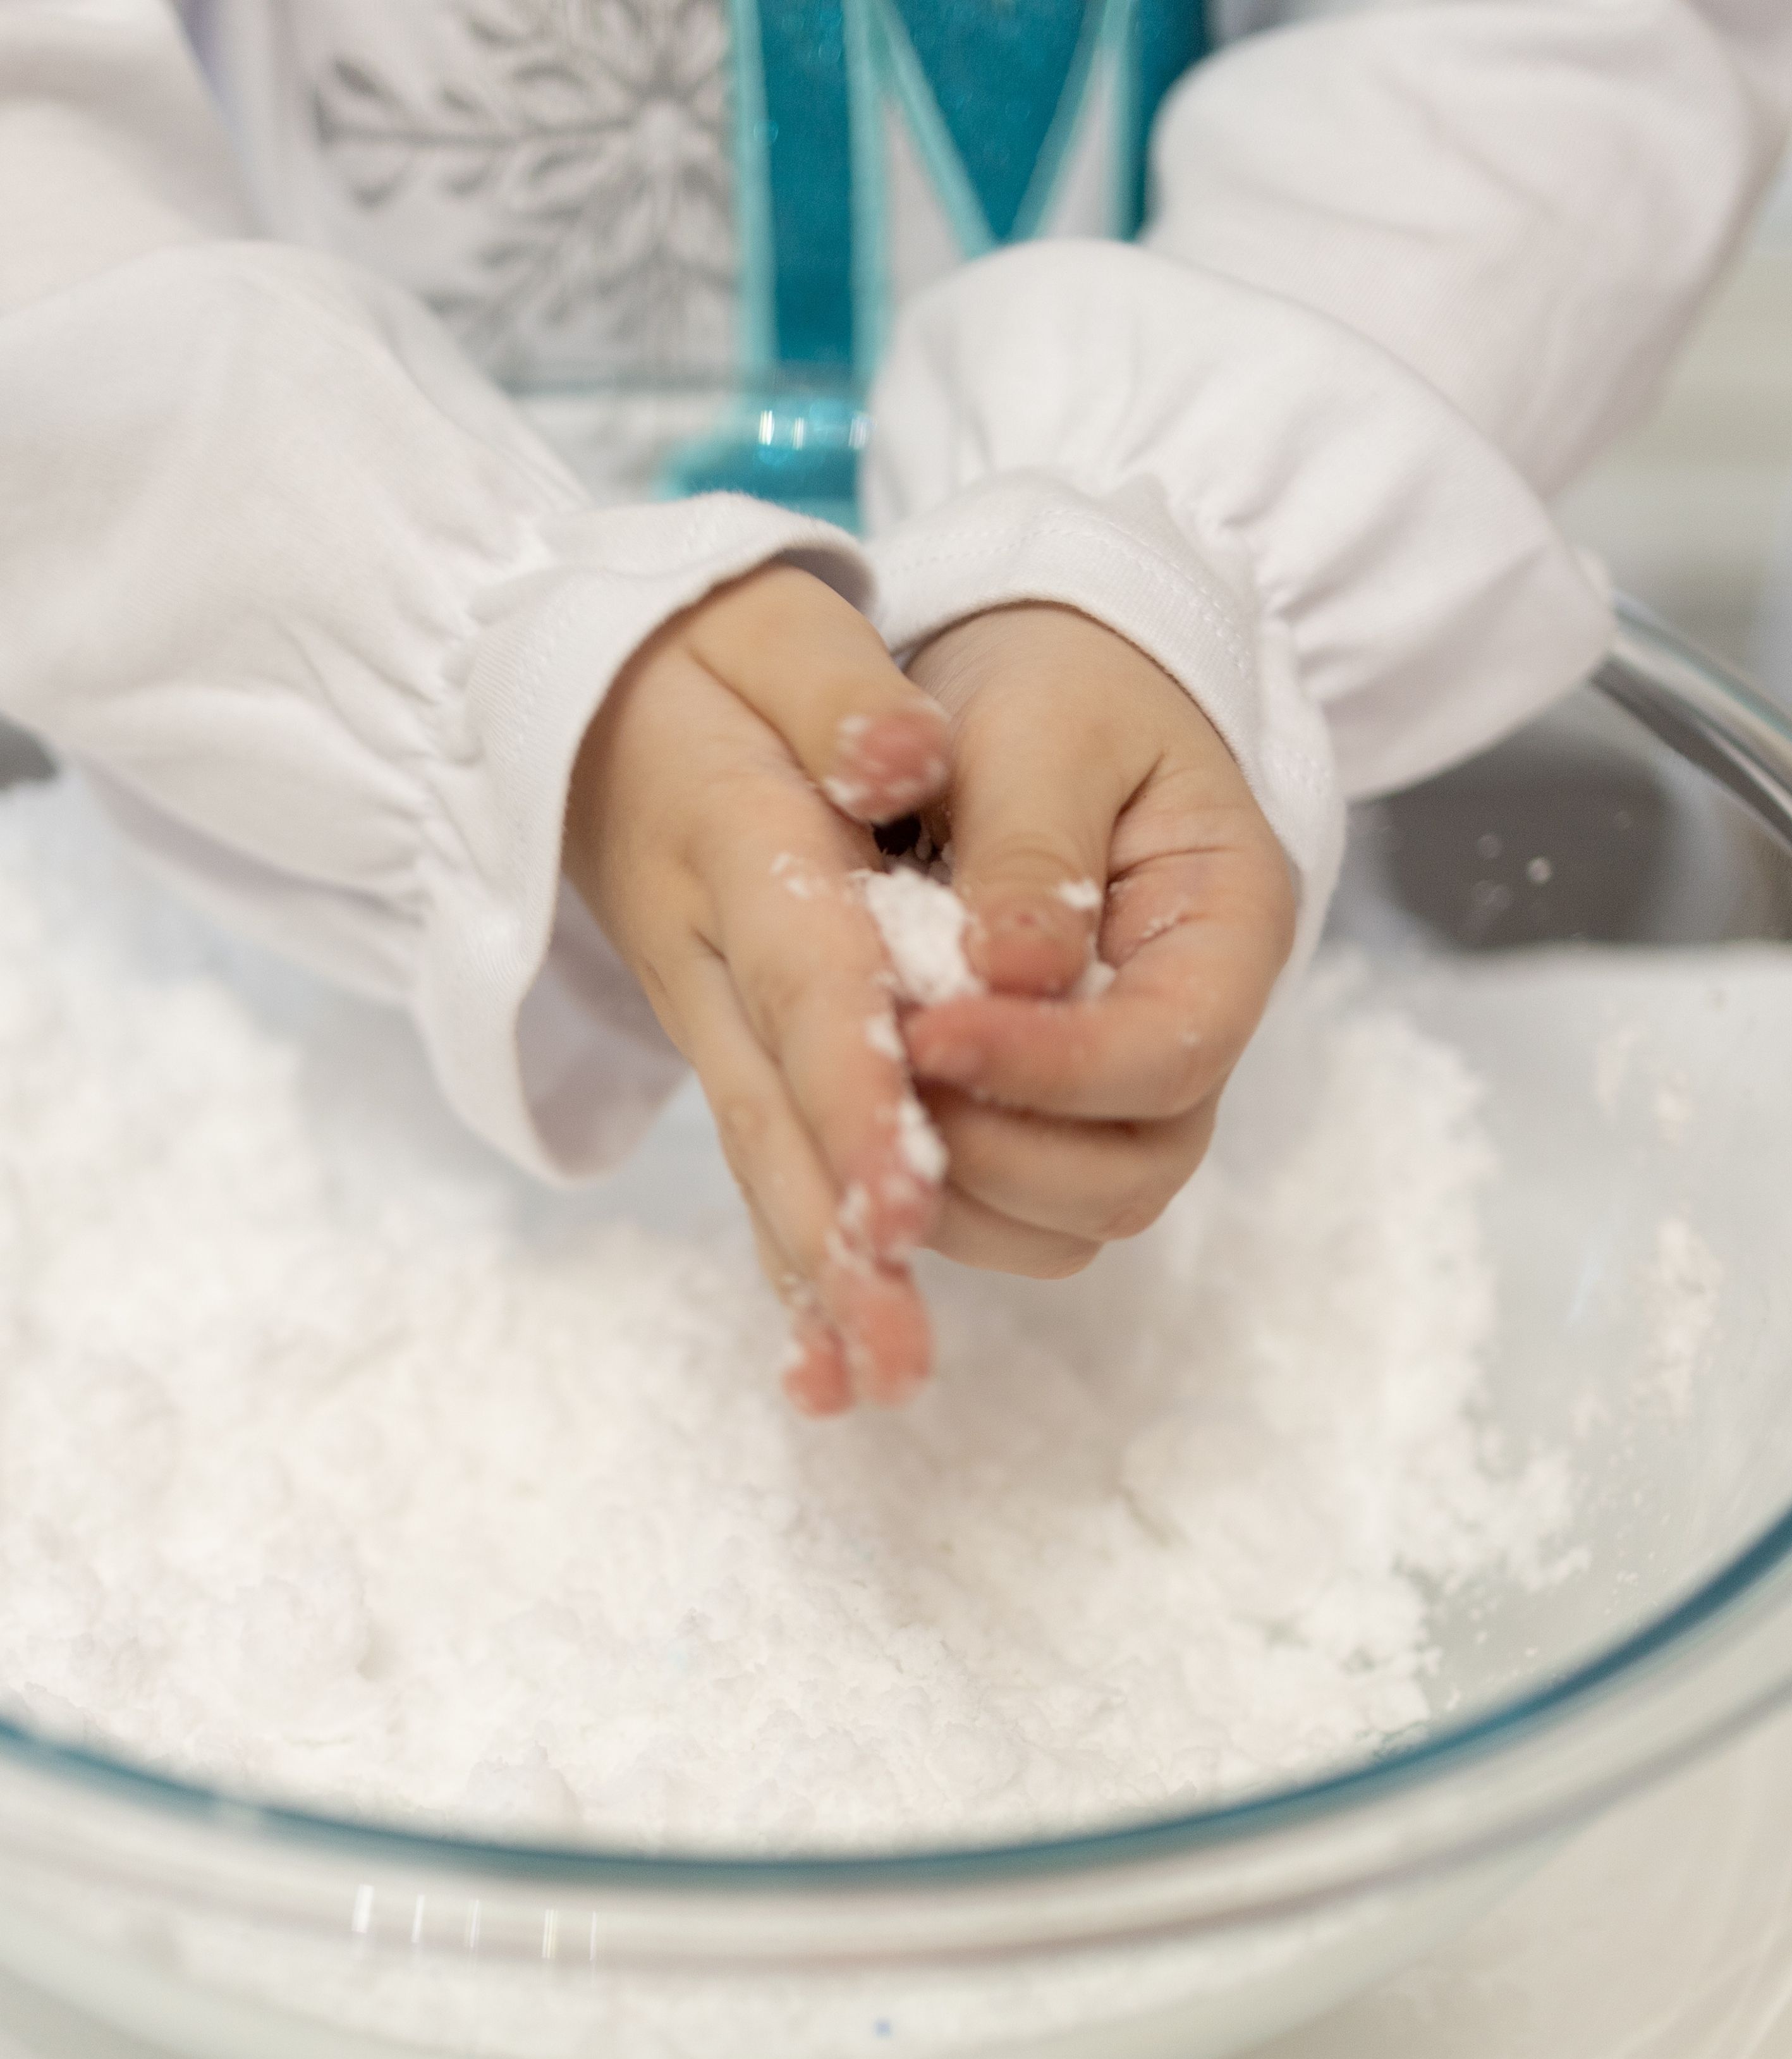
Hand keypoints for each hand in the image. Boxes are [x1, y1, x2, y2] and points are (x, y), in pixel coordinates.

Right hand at [564, 562, 953, 1417]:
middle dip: (838, 1231)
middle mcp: (715, 960)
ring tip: (876, 1388)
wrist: (567, 706)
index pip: (807, 982)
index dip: (852, 1090)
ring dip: (819, 1279)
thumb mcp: (761, 618)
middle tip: (895, 1350)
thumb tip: (905, 753)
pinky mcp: (716, 1052)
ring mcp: (706, 1020)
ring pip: (763, 1162)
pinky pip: (753, 1170)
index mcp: (740, 850)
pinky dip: (789, 1269)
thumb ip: (834, 685)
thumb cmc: (687, 657)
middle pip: (779, 1110)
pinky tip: (828, 1370)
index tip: (902, 1198)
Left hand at [900, 604, 1293, 1276]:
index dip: (1051, 1069)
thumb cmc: (1060, 683)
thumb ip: (1032, 847)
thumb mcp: (1045, 727)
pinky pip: (1013, 1210)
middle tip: (881, 1077)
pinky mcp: (1054, 1113)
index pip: (1171, 1052)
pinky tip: (861, 1130)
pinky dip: (941, 1197)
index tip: (926, 1031)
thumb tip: (1016, 975)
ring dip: (964, 1193)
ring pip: (1073, 1218)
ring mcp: (1126, 1088)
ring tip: (863, 1103)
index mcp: (1229, 927)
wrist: (1045, 675)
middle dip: (1001, 1152)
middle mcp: (1193, 1030)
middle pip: (1134, 1172)